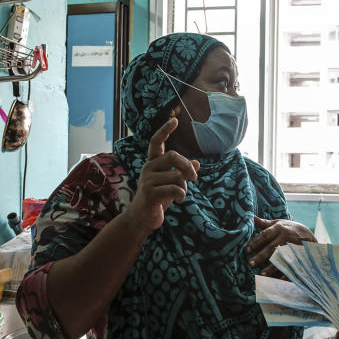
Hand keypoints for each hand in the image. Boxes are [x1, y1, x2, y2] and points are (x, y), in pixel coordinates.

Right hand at [126, 118, 199, 232]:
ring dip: (185, 187)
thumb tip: (197, 162)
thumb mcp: (170, 183)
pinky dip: (182, 195)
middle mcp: (148, 168)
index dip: (165, 131)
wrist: (142, 218)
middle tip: (194, 177)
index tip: (175, 120)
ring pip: (177, 176)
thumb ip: (181, 172)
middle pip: (173, 156)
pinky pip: (175, 189)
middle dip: (187, 166)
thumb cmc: (158, 198)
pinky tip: (179, 200)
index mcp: (152, 163)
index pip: (156, 142)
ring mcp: (147, 181)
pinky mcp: (150, 194)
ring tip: (181, 195)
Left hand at [247, 216, 314, 273]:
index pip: (265, 235)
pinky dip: (286, 273)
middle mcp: (286, 237)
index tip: (246, 250)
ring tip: (262, 274)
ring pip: (281, 257)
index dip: (255, 242)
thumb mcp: (278, 223)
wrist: (310, 235)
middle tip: (250, 263)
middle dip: (261, 256)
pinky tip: (278, 280)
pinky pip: (292, 265)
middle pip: (271, 247)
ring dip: (272, 266)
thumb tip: (251, 217)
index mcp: (279, 228)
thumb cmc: (289, 228)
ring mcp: (294, 247)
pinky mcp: (300, 256)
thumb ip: (264, 223)